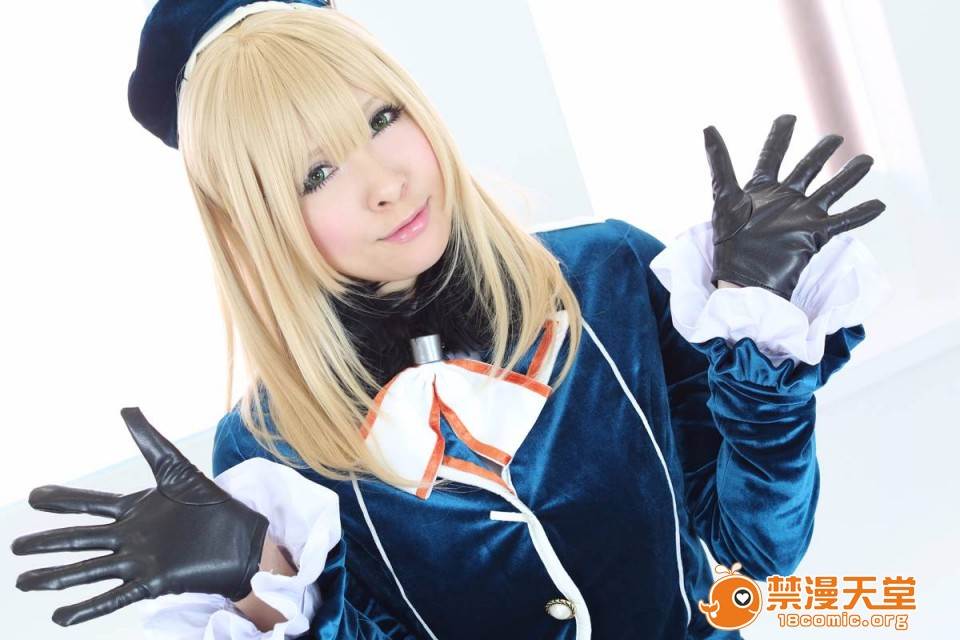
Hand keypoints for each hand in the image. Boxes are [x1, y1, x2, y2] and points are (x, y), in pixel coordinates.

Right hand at [11, 407, 268, 626]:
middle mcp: (131, 538)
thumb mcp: (177, 468)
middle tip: (16, 546)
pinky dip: (88, 607)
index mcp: (135, 511)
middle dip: (48, 543)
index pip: (90, 504)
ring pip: (89, 570)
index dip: (62, 500)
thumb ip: (150, 440)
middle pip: (81, 540)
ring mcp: (140, 561)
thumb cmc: (213, 504)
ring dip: (56, 577)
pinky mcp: (154, 582)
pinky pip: (114, 597)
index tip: (35, 496)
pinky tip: (61, 616)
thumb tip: (125, 407)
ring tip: (25, 582)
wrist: (243, 536)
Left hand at [704, 114, 885, 299]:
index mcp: (760, 190)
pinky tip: (880, 204)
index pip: (771, 156)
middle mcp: (783, 200)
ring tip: (867, 160)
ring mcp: (801, 216)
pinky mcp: (814, 235)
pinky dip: (861, 213)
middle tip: (835, 137)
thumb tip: (707, 127)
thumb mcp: (724, 196)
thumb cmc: (730, 241)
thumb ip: (719, 162)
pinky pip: (843, 221)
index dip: (779, 137)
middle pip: (806, 169)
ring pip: (830, 190)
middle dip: (820, 153)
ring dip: (849, 176)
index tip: (788, 117)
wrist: (744, 279)